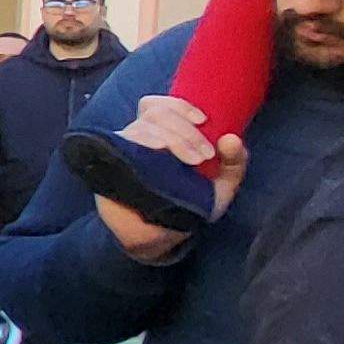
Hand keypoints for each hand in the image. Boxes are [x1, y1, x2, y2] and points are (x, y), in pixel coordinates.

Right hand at [93, 94, 242, 262]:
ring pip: (141, 126)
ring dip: (172, 138)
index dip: (179, 106)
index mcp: (165, 136)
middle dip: (185, 130)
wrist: (158, 238)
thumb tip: (231, 137)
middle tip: (205, 156)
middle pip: (155, 113)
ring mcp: (124, 151)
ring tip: (193, 162)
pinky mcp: (110, 165)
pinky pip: (121, 143)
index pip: (160, 105)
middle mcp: (142, 139)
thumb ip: (233, 164)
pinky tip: (159, 155)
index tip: (203, 120)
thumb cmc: (188, 208)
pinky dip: (143, 143)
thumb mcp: (220, 188)